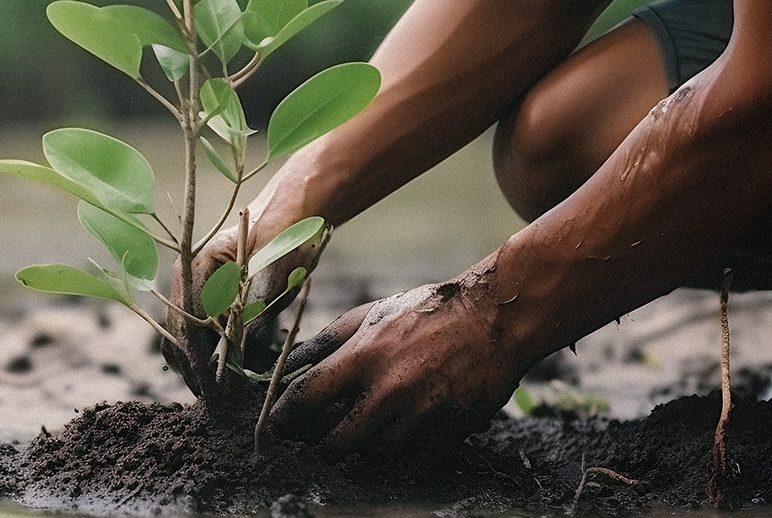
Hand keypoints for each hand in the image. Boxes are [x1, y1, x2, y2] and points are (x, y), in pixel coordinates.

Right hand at [161, 212, 323, 397]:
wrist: (290, 215)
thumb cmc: (284, 236)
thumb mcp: (274, 275)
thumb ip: (254, 313)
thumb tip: (237, 357)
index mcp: (195, 267)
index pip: (188, 327)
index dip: (199, 363)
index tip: (214, 391)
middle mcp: (186, 278)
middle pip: (177, 336)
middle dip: (195, 371)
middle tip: (218, 401)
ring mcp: (193, 288)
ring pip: (180, 337)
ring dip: (197, 366)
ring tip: (220, 393)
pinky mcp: (206, 298)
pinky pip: (196, 332)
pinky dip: (206, 354)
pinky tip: (224, 373)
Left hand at [267, 277, 525, 453]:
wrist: (493, 317)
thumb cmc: (426, 311)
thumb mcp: (370, 314)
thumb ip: (327, 340)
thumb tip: (288, 362)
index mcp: (363, 356)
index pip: (306, 398)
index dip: (284, 418)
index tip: (277, 427)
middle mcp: (388, 389)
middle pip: (337, 442)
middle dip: (320, 449)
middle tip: (315, 447)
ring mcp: (420, 413)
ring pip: (375, 455)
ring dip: (362, 453)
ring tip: (356, 444)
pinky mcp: (449, 429)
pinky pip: (414, 461)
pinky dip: (400, 459)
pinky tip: (393, 447)